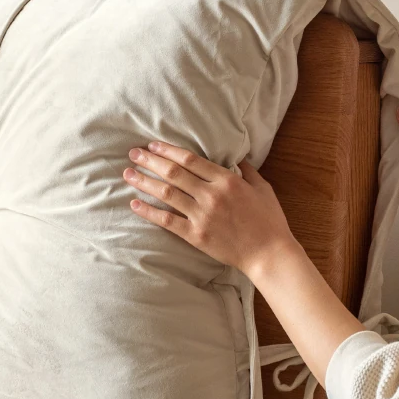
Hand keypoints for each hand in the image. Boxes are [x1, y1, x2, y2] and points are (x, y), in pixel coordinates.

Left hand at [123, 141, 298, 277]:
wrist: (269, 254)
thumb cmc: (269, 221)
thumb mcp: (263, 188)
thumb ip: (247, 171)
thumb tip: (237, 158)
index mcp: (227, 180)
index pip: (190, 159)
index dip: (169, 150)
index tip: (152, 145)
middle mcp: (211, 195)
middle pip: (174, 173)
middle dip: (150, 161)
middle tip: (133, 154)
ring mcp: (202, 216)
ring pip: (167, 194)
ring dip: (145, 182)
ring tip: (128, 174)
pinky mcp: (196, 236)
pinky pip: (167, 221)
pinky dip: (149, 212)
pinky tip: (135, 204)